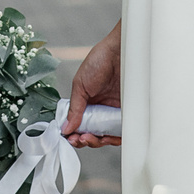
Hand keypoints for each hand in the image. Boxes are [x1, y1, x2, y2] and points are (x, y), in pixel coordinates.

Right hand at [65, 22, 123, 146]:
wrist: (120, 51)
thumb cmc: (100, 61)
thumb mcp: (80, 84)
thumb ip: (74, 108)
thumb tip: (65, 128)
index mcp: (88, 103)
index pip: (80, 124)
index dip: (74, 134)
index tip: (70, 137)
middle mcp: (101, 109)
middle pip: (92, 133)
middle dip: (84, 140)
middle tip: (78, 139)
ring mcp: (114, 112)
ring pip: (106, 136)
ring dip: (96, 142)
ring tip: (88, 138)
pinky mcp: (128, 113)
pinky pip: (122, 132)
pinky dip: (114, 139)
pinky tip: (106, 138)